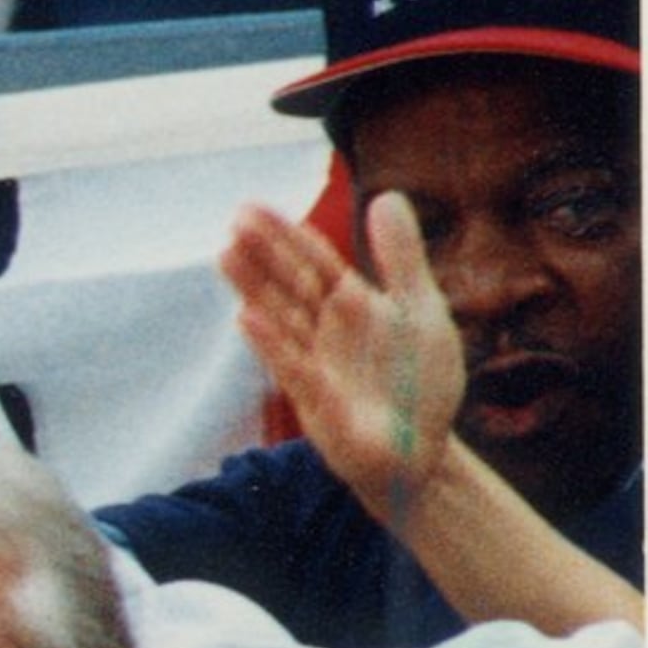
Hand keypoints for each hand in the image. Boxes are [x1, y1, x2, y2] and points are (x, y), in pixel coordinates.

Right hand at [221, 191, 462, 525]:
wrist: (420, 452)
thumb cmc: (418, 385)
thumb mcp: (421, 309)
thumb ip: (401, 257)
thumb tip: (383, 196)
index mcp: (352, 307)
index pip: (315, 262)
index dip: (286, 235)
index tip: (250, 208)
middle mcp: (326, 333)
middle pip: (291, 285)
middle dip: (263, 254)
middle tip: (233, 220)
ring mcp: (317, 366)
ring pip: (282, 319)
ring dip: (254, 289)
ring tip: (225, 255)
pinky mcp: (319, 403)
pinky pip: (294, 368)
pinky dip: (272, 344)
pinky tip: (247, 318)